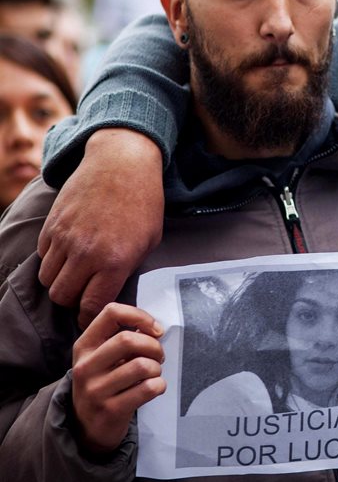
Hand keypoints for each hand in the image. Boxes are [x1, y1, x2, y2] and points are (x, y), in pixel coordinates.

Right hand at [38, 129, 163, 326]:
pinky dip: (53, 261)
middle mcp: (86, 253)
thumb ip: (128, 269)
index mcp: (115, 261)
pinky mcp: (52, 225)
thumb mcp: (150, 241)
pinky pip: (43, 256)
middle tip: (84, 293)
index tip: (91, 317)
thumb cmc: (143, 202)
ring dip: (61, 281)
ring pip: (48, 279)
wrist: (122, 164)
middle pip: (62, 296)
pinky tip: (70, 253)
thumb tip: (112, 290)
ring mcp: (65, 238)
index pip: (91, 305)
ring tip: (77, 274)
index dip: (90, 317)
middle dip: (73, 301)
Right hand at [71, 303, 165, 453]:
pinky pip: (148, 388)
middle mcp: (86, 366)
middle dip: (154, 346)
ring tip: (152, 374)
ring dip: (156, 368)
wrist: (86, 427)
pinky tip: (153, 388)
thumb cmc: (104, 383)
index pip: (111, 313)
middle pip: (128, 339)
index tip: (155, 330)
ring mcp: (96, 390)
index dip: (140, 316)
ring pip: (142, 365)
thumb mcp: (103, 358)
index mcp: (84, 347)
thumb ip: (125, 339)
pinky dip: (159, 385)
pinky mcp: (111, 410)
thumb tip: (154, 328)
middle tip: (158, 357)